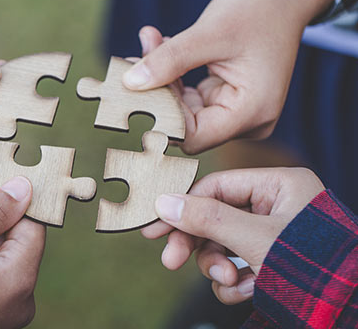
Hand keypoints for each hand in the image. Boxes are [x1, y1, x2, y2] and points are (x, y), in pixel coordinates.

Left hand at [122, 0, 336, 153]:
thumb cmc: (258, 8)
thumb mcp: (210, 32)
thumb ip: (170, 60)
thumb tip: (130, 83)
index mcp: (252, 112)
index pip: (193, 136)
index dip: (160, 116)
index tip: (132, 88)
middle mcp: (247, 120)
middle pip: (185, 123)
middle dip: (157, 90)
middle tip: (133, 57)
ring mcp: (236, 110)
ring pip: (182, 108)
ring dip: (161, 76)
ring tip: (150, 40)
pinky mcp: (225, 98)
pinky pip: (188, 95)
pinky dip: (172, 72)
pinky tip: (161, 44)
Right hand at [141, 167, 323, 303]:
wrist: (347, 310)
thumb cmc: (311, 266)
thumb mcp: (253, 239)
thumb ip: (207, 218)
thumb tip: (164, 202)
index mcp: (279, 185)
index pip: (217, 186)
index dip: (183, 206)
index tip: (156, 226)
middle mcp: (276, 206)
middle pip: (216, 217)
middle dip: (199, 245)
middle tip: (170, 261)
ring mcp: (274, 235)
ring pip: (223, 244)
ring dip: (218, 267)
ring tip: (229, 282)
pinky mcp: (273, 261)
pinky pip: (237, 265)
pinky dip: (236, 282)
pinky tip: (247, 291)